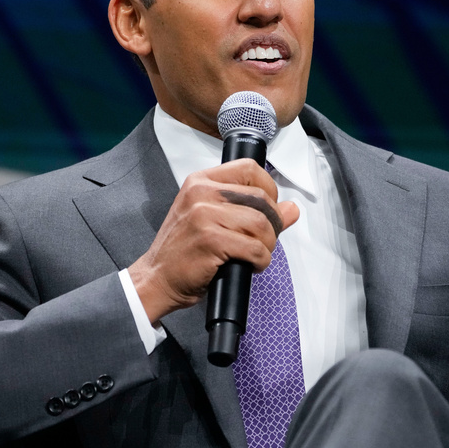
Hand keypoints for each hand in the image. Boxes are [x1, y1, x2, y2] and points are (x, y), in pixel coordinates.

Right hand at [128, 159, 299, 322]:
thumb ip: (251, 209)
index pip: (250, 169)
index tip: (268, 209)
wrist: (156, 279)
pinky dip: (260, 260)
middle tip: (264, 241)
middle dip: (272, 224)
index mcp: (201, 181)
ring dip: (267, 245)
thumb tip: (292, 209)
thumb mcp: (212, 219)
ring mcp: (204, 215)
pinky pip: (254, 248)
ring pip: (261, 224)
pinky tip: (250, 265)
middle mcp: (201, 193)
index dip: (269, 189)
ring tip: (256, 255)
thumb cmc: (183, 251)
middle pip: (261, 198)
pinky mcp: (210, 240)